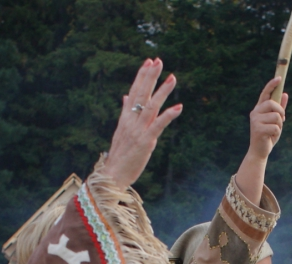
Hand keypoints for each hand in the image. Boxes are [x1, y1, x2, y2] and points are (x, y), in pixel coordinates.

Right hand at [102, 59, 181, 188]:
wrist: (113, 175)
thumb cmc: (119, 155)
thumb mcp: (121, 131)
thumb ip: (125, 113)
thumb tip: (125, 98)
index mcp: (125, 118)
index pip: (134, 91)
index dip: (141, 76)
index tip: (148, 62)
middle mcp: (130, 121)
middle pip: (141, 94)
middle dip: (150, 76)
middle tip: (158, 60)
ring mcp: (138, 130)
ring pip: (151, 106)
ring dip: (163, 91)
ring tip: (173, 77)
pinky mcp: (146, 141)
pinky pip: (159, 125)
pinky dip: (169, 115)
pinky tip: (179, 106)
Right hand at [245, 77, 288, 162]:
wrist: (260, 151)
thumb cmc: (268, 135)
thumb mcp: (276, 121)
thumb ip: (280, 108)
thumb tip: (285, 94)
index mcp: (259, 109)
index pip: (265, 93)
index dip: (271, 85)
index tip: (279, 78)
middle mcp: (255, 112)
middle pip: (272, 104)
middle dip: (281, 112)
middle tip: (282, 120)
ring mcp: (255, 120)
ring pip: (276, 116)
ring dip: (279, 125)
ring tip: (274, 131)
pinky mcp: (258, 129)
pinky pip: (275, 127)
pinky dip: (277, 132)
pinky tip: (271, 136)